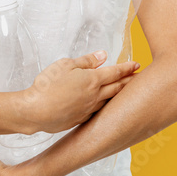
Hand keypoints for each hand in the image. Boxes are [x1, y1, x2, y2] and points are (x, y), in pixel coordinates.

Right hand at [16, 51, 139, 133]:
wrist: (36, 111)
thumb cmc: (47, 85)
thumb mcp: (65, 65)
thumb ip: (86, 61)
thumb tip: (103, 56)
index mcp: (92, 80)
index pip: (115, 72)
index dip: (127, 68)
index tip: (137, 64)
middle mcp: (95, 96)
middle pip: (118, 88)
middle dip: (130, 82)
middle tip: (140, 79)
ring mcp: (89, 110)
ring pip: (110, 101)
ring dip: (120, 95)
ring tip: (127, 91)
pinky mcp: (81, 119)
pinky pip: (98, 110)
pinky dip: (106, 105)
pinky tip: (106, 104)